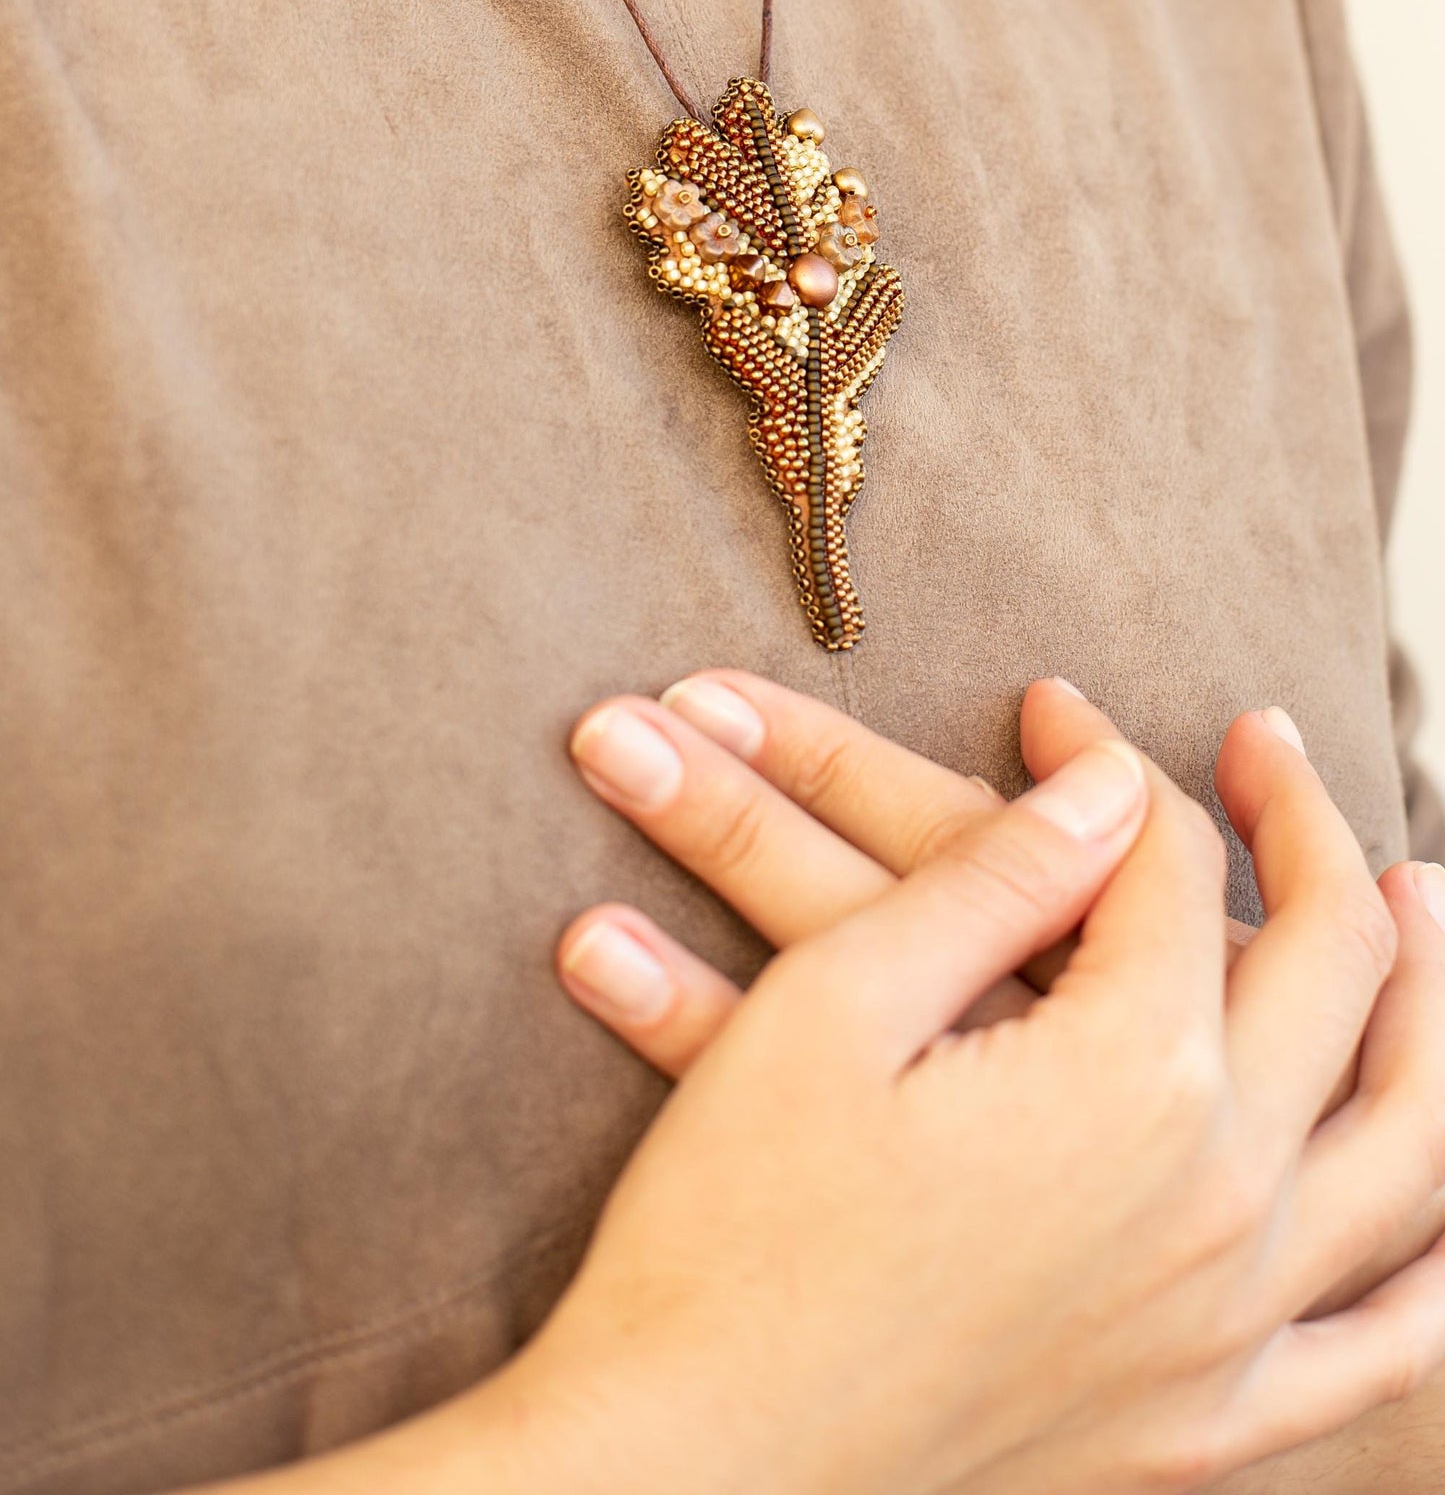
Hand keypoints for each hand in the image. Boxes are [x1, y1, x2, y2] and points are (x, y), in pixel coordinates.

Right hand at [517, 680, 1444, 1492]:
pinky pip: (1389, 1341)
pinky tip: (1443, 1198)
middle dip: (1303, 826)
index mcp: (1128, 1079)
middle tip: (1265, 746)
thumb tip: (1111, 782)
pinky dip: (1440, 1259)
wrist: (690, 1459)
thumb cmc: (737, 1220)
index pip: (1167, 868)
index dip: (1108, 761)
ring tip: (1418, 901)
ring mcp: (1233, 1323)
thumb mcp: (836, 1004)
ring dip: (1431, 999)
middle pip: (1327, 966)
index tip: (1052, 706)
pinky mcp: (1208, 1421)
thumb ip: (997, 877)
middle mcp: (1221, 1198)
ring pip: (1412, 1139)